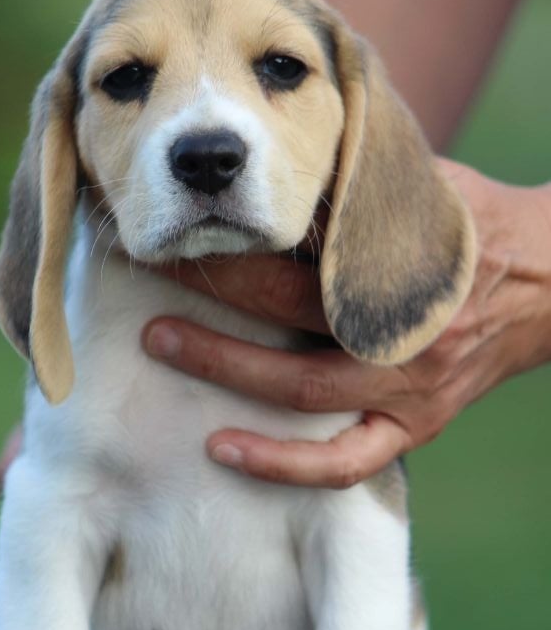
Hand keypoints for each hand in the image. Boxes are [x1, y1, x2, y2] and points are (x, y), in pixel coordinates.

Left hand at [142, 161, 550, 486]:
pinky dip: (283, 466)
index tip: (182, 230)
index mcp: (401, 269)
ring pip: (302, 394)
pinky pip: (345, 464)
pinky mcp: (414, 428)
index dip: (233, 248)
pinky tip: (222, 450)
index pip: (299, 259)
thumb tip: (280, 163)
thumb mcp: (423, 190)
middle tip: (153, 274)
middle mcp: (401, 334)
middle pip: (287, 319)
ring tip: (160, 345)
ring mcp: (407, 390)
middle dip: (213, 296)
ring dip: (226, 370)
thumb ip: (357, 185)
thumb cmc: (476, 227)